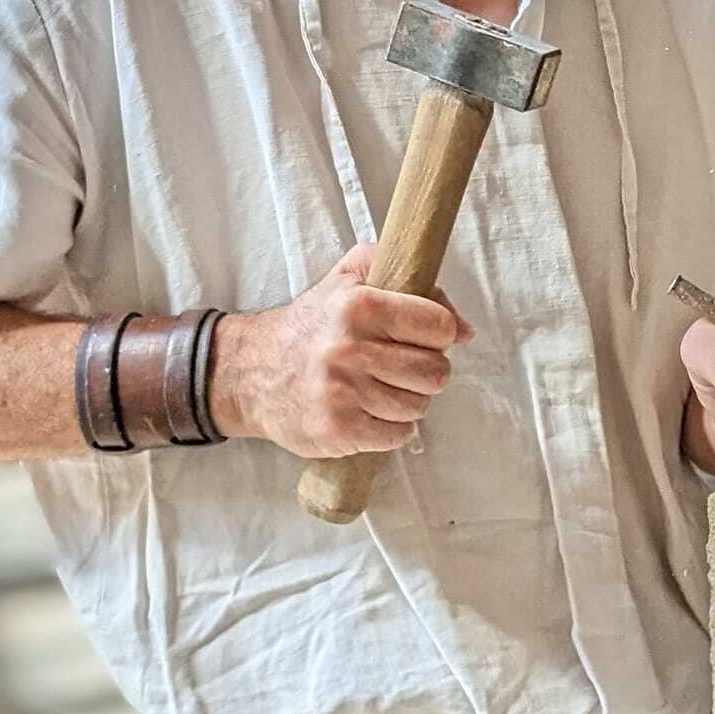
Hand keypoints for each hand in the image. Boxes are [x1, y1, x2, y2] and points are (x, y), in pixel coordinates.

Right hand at [208, 243, 473, 457]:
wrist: (251, 372)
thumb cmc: (312, 325)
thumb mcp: (349, 277)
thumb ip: (410, 279)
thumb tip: (463, 328)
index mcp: (359, 304)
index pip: (439, 325)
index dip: (438, 333)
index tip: (419, 337)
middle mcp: (350, 348)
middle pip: (436, 372)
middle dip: (426, 372)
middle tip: (400, 368)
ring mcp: (343, 392)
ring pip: (419, 406)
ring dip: (407, 401)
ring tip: (379, 389)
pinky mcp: (339, 430)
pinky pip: (398, 436)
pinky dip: (390, 428)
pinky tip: (367, 411)